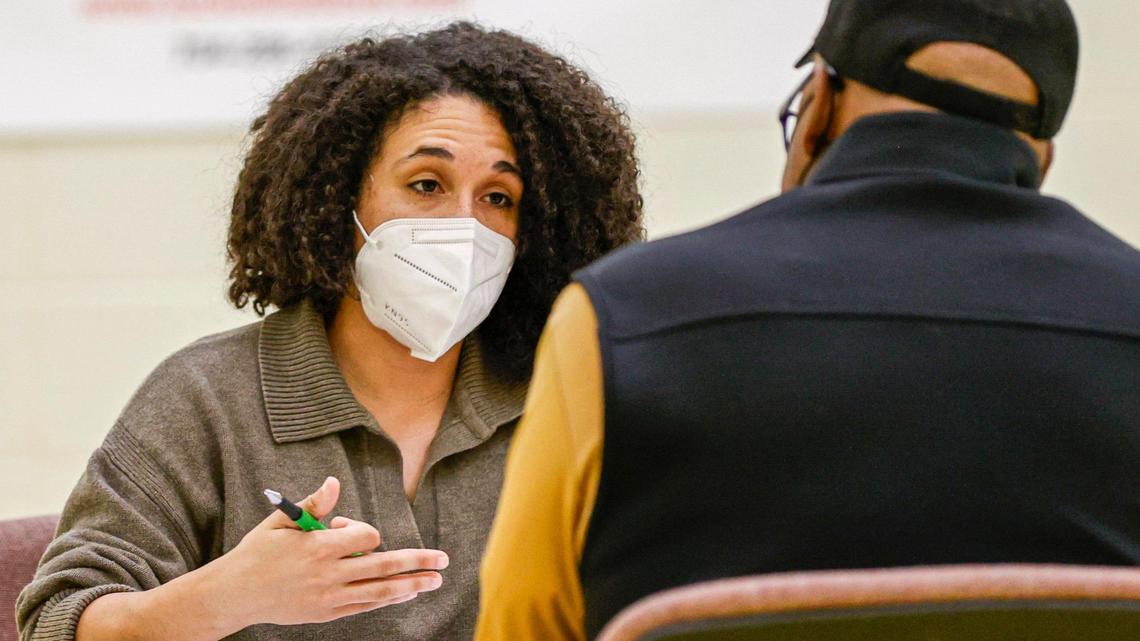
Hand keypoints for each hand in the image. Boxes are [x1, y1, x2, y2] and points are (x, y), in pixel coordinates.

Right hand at [210, 476, 448, 627]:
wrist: (235, 595)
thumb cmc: (257, 553)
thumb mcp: (281, 522)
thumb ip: (313, 504)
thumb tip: (335, 481)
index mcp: (318, 547)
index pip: (365, 537)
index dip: (363, 530)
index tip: (343, 527)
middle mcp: (329, 574)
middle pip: (383, 566)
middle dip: (416, 562)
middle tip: (443, 561)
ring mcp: (330, 597)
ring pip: (379, 591)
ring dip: (411, 585)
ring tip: (434, 581)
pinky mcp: (327, 613)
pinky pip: (364, 605)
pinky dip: (387, 599)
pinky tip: (405, 594)